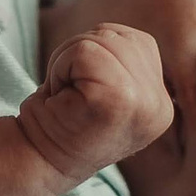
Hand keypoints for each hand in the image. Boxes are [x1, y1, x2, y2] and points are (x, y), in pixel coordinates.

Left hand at [16, 23, 170, 182]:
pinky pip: (84, 50)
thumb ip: (121, 63)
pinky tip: (59, 97)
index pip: (135, 42)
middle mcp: (160, 106)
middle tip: (68, 94)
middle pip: (118, 37)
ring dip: (67, 60)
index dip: (98, 56)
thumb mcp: (104, 91)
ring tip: (65, 96)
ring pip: (101, 38)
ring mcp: (143, 103)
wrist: (34, 162)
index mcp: (160, 104)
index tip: (84, 94)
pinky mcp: (119, 99)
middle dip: (80, 54)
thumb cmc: (61, 121)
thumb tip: (111, 34)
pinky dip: (60, 66)